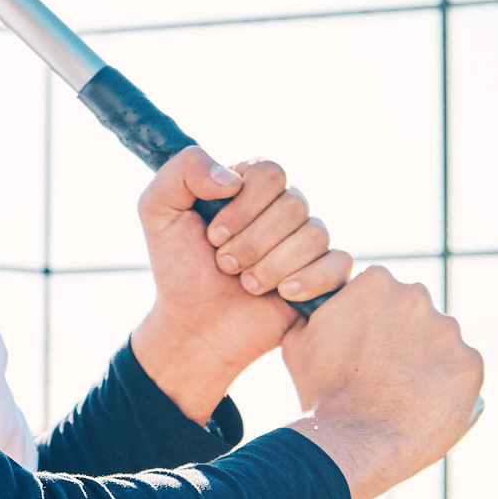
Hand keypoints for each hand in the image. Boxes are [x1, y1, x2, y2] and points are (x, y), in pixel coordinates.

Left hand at [127, 149, 352, 423]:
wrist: (195, 327)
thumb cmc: (179, 269)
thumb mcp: (158, 211)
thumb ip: (183, 171)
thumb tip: (232, 178)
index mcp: (251, 185)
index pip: (270, 172)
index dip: (243, 207)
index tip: (213, 236)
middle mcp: (285, 208)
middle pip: (293, 204)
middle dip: (252, 243)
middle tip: (225, 266)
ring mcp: (307, 242)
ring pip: (314, 235)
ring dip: (270, 267)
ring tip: (246, 284)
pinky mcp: (324, 276)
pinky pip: (339, 264)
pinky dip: (309, 279)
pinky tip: (282, 293)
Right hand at [276, 267, 484, 498]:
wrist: (354, 442)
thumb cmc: (321, 394)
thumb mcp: (299, 341)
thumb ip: (319, 312)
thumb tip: (319, 304)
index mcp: (377, 282)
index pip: (384, 292)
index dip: (376, 320)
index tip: (369, 346)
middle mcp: (417, 296)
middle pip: (416, 313)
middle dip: (406, 336)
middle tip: (387, 373)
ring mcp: (448, 330)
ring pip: (443, 342)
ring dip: (430, 361)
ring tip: (407, 395)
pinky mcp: (471, 364)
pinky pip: (463, 372)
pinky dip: (451, 387)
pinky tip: (428, 406)